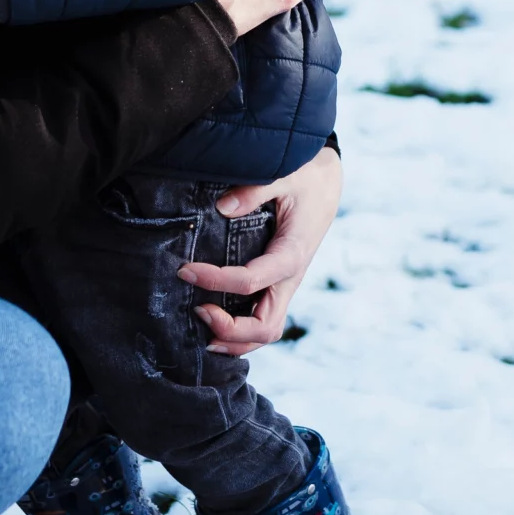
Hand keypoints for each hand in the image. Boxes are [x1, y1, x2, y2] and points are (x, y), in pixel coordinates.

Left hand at [177, 145, 341, 354]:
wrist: (327, 182)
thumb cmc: (307, 177)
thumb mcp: (286, 174)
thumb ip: (257, 189)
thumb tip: (223, 207)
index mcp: (292, 253)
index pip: (251, 281)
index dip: (215, 281)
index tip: (185, 271)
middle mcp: (291, 277)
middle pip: (265, 325)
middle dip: (230, 328)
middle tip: (196, 310)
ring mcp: (286, 284)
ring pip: (267, 330)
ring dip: (236, 340)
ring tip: (204, 334)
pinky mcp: (279, 283)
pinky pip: (264, 319)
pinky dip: (242, 333)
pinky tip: (217, 329)